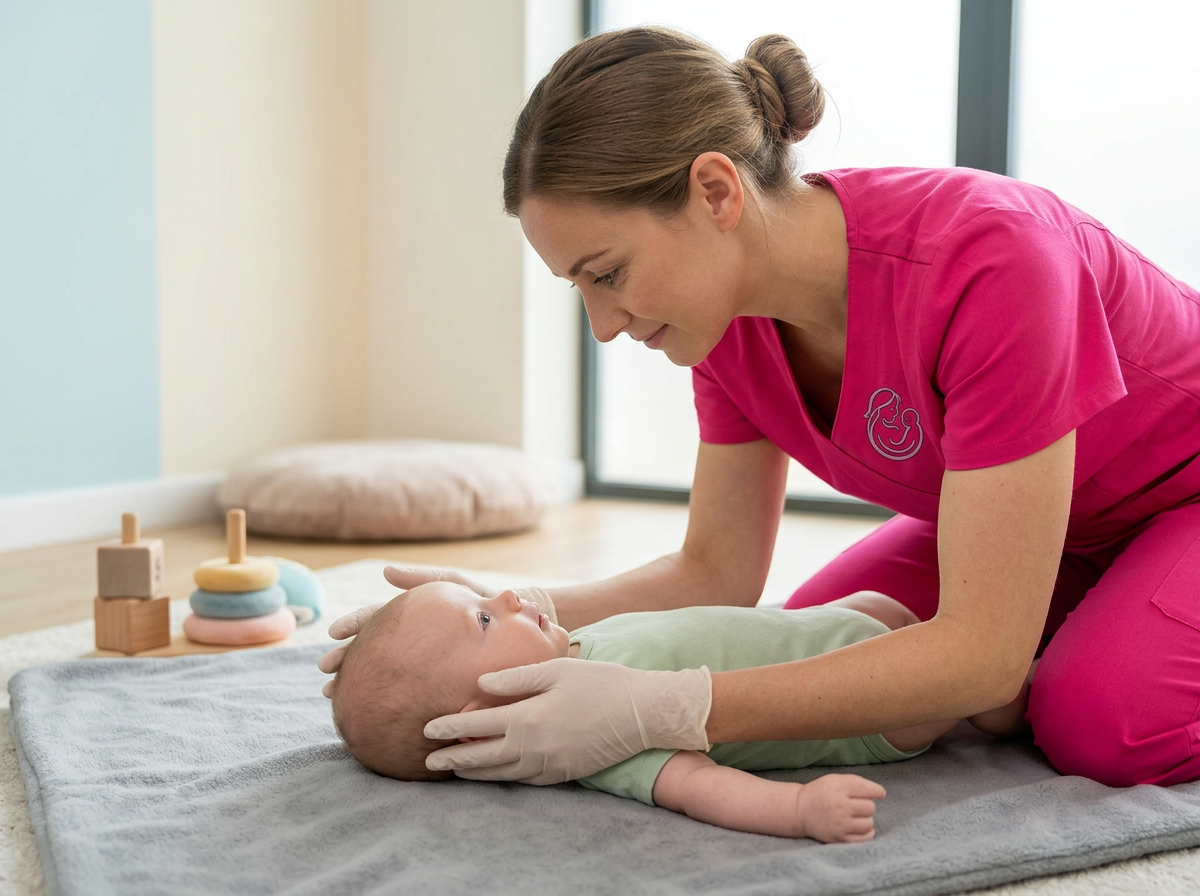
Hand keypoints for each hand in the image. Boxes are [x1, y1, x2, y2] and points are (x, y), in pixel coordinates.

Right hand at [317, 566, 556, 695]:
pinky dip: (392, 700)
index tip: (333, 635)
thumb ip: (424, 579)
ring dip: (362, 681)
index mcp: (416, 617)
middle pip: (374, 649)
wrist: (526, 627)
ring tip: (337, 695)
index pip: (377, 620)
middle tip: (326, 674)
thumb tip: (384, 571)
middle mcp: (416, 640)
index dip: (355, 627)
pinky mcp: (441, 680)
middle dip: (348, 659)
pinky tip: (378, 714)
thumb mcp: (457, 585)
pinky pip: (413, 691)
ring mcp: (426, 661)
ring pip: (387, 672)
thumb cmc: (490, 601)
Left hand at [422, 657, 711, 783]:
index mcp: (528, 718)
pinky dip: (504, 778)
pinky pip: (526, 780)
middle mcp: (534, 747)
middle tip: (428, 761)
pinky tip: (496, 774)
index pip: (476, 726)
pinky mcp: (564, 774)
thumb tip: (480, 682)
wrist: (643, 712)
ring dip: (474, 773)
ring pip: (501, 774)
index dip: (448, 728)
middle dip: (452, 759)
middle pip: (482, 757)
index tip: (426, 729)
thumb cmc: (600, 683)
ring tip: (454, 771)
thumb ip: (515, 678)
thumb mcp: (556, 671)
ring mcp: (549, 765)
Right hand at [796, 774, 885, 842]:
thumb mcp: (834, 780)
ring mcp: (840, 824)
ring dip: (866, 819)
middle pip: (870, 807)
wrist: (800, 811)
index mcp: (838, 788)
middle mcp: (840, 806)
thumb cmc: (820, 792)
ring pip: (869, 823)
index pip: (868, 789)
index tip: (880, 793)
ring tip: (856, 816)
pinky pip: (865, 838)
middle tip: (856, 804)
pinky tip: (860, 826)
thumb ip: (856, 782)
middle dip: (866, 805)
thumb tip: (880, 792)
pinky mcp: (840, 838)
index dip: (877, 791)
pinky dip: (867, 832)